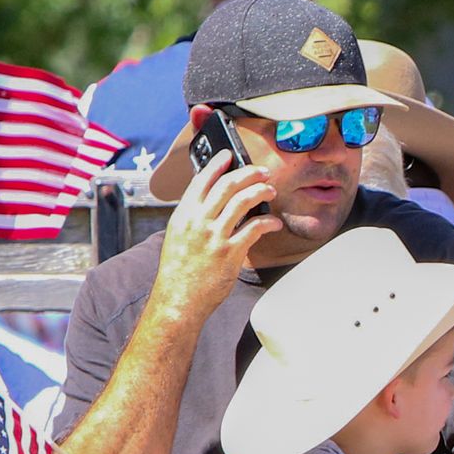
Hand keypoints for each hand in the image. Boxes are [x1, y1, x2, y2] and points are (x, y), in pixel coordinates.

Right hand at [152, 150, 280, 321]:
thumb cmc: (179, 270)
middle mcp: (198, 222)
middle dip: (248, 174)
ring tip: (270, 191)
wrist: (179, 298)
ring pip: (242, 202)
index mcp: (184, 215)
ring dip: (260, 192)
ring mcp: (214, 236)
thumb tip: (211, 201)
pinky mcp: (230, 253)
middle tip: (262, 172)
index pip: (202, 180)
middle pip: (226, 186)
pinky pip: (254, 229)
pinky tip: (274, 222)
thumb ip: (194, 217)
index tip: (230, 155)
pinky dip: (268, 223)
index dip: (218, 164)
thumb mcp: (178, 236)